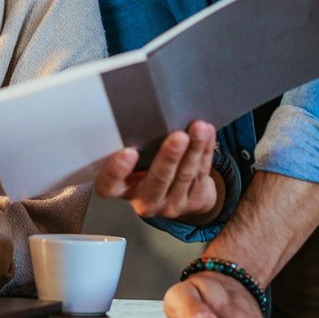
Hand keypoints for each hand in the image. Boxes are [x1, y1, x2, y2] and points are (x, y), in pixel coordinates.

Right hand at [95, 121, 222, 220]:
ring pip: (184, 175)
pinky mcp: (192, 202)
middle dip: (169, 157)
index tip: (128, 152)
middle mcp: (144, 200)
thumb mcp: (134, 160)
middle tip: (178, 137)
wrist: (176, 192)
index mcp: (121, 189)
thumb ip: (135, 145)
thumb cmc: (147, 166)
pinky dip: (205, 151)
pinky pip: (201, 174)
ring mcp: (170, 205)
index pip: (111, 184)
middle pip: (157, 180)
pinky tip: (207, 134)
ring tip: (199, 129)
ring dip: (194, 150)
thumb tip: (148, 112)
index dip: (117, 170)